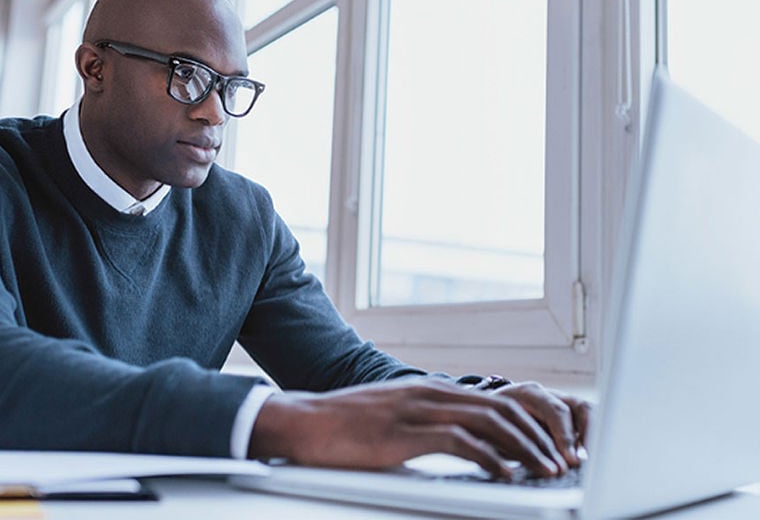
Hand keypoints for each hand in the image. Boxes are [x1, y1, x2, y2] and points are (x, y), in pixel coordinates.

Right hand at [248, 377, 589, 478]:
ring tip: (544, 470)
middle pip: (501, 410)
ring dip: (524, 449)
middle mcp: (431, 394)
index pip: (495, 402)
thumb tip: (462, 445)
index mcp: (431, 390)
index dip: (528, 425)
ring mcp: (419, 410)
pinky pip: (460, 443)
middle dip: (537, 437)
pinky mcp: (406, 433)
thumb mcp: (395, 418)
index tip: (548, 447)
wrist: (306, 422)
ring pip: (489, 424)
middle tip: (559, 462)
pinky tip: (505, 475)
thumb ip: (428, 425)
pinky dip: (490, 459)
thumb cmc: (347, 425)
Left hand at [492, 381, 591, 466]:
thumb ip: (504, 444)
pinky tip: (590, 459)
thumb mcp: (491, 430)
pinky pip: (589, 423)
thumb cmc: (489, 423)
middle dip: (584, 437)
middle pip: (577, 408)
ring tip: (593, 462)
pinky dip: (592, 439)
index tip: (570, 459)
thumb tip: (511, 466)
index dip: (564, 436)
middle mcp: (548, 395)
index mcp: (527, 393)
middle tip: (583, 463)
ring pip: (588, 412)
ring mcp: (561, 403)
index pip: (554, 410)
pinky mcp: (569, 416)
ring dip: (593, 437)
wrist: (486, 411)